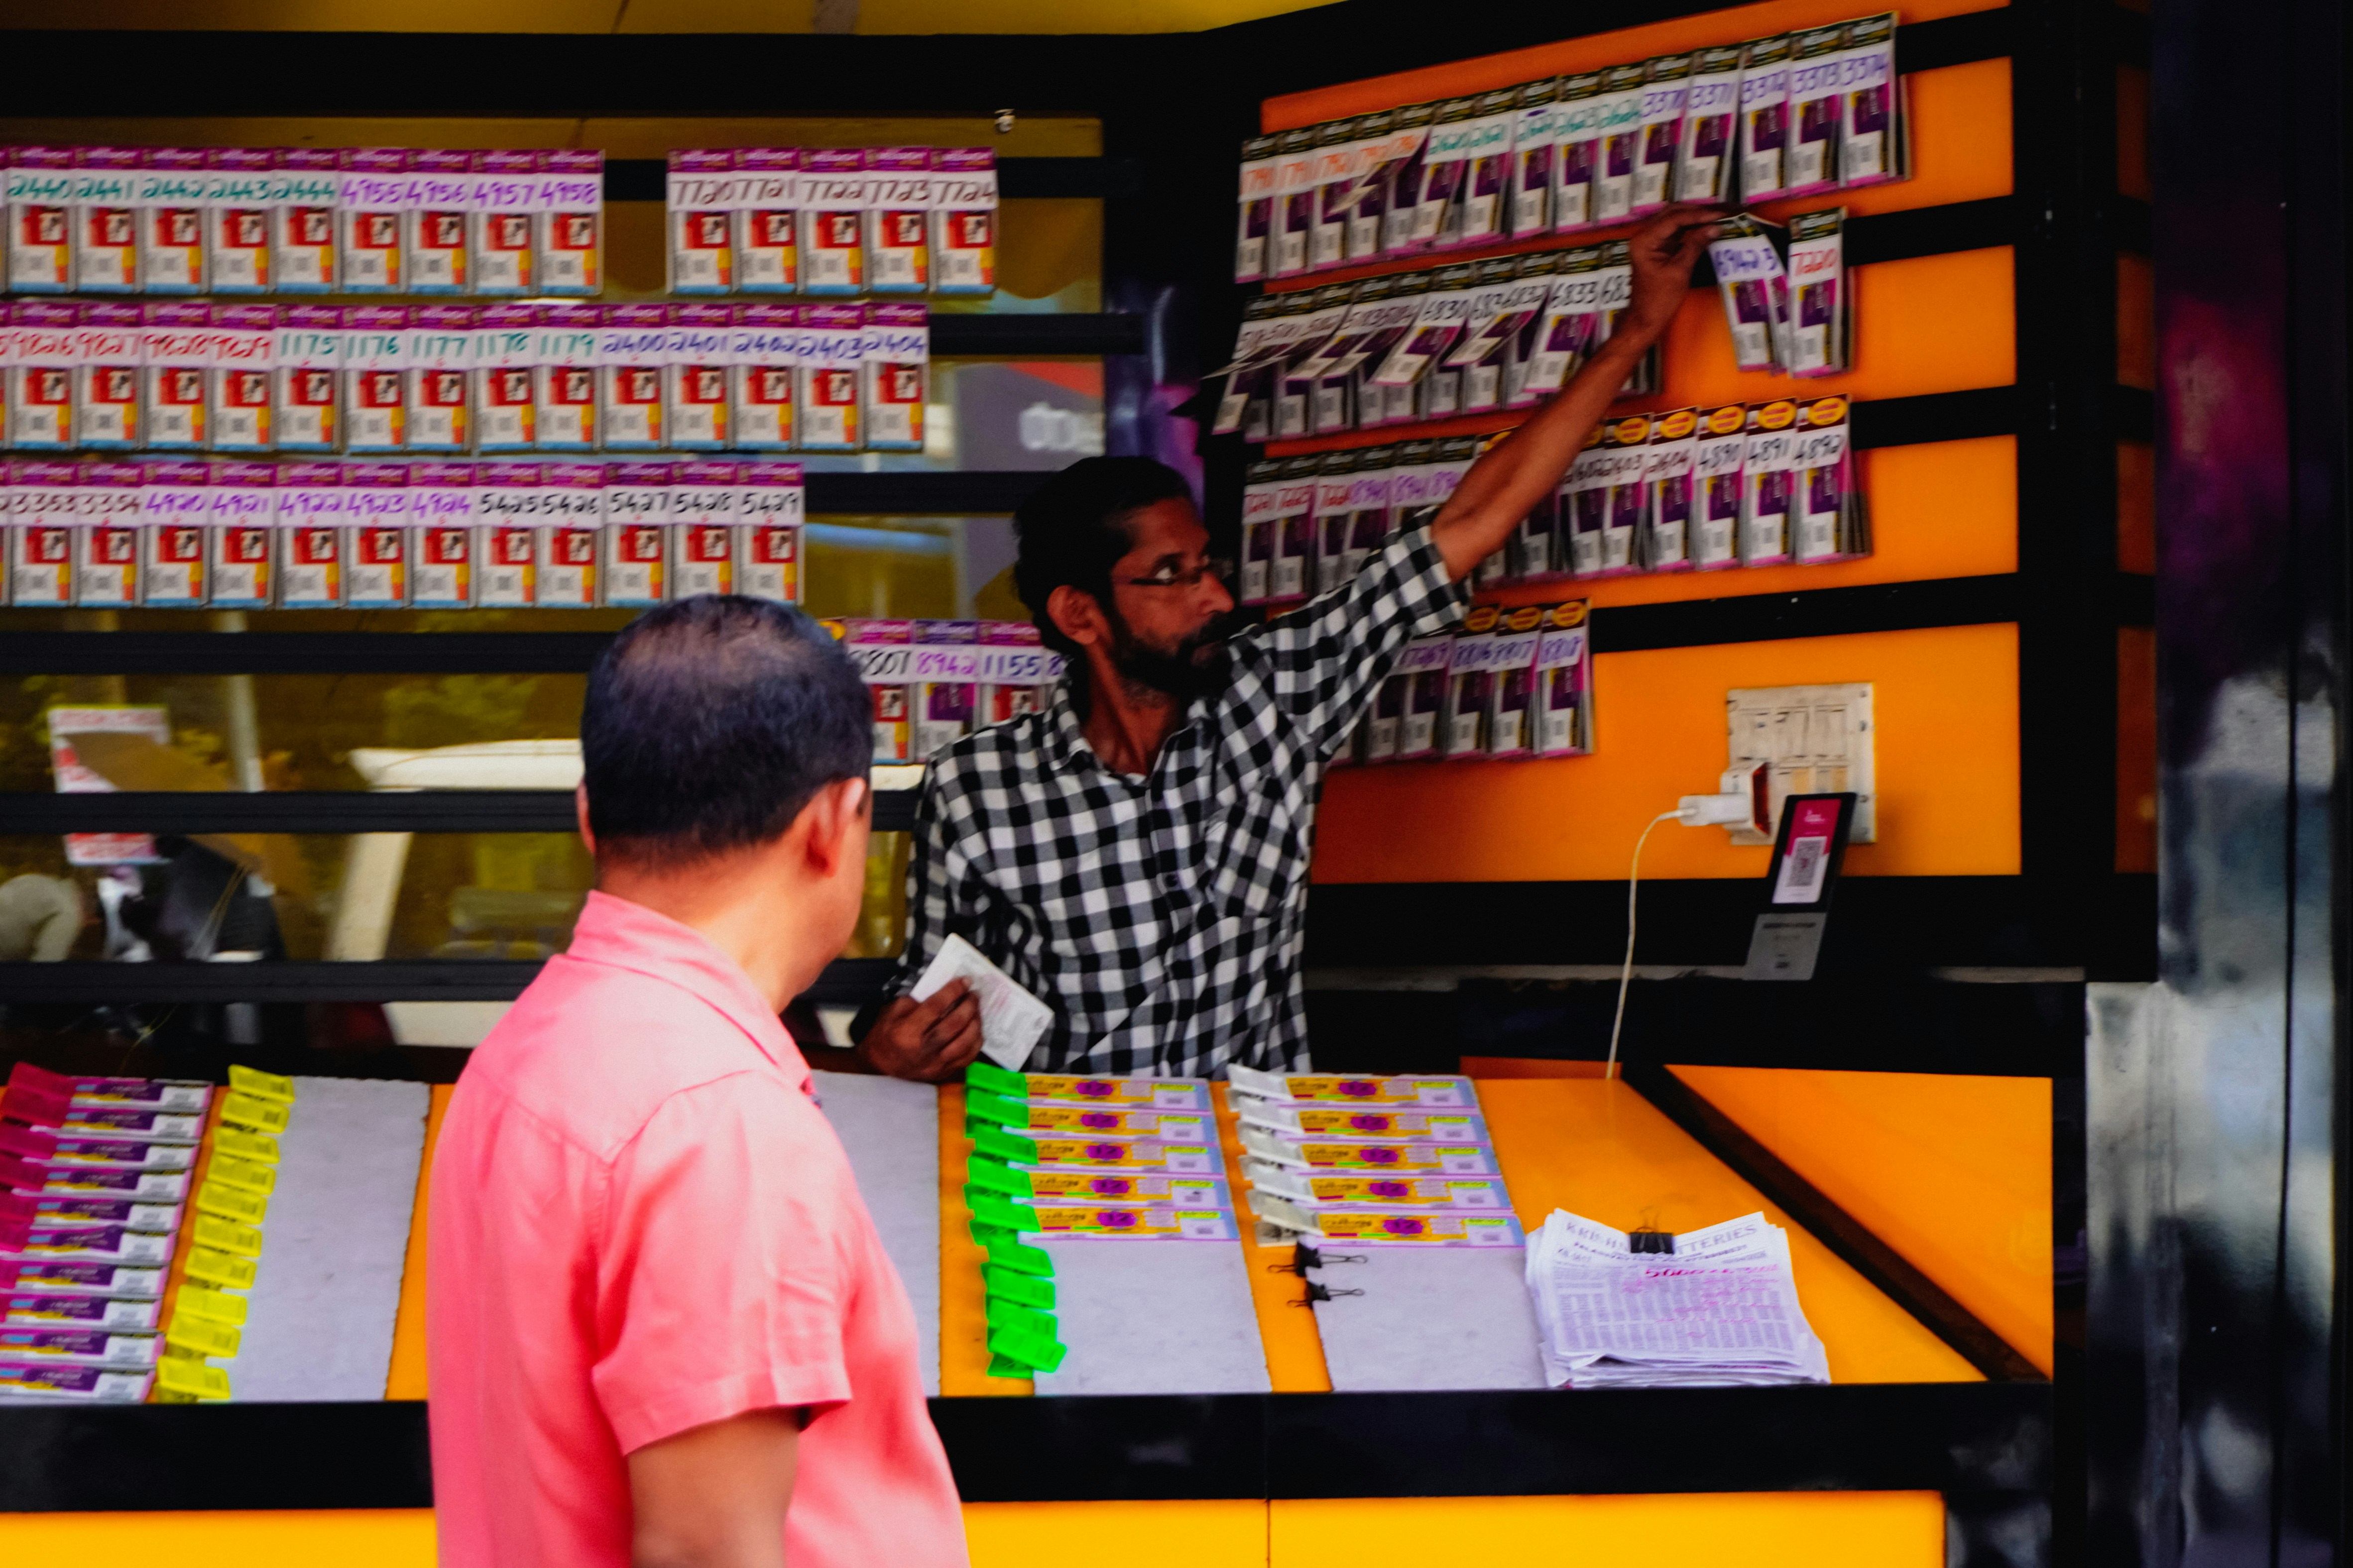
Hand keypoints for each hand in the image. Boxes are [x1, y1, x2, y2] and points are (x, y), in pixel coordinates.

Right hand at [858, 979, 983, 1082]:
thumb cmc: (886, 1033)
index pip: (935, 1007)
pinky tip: (975, 1028)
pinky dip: (976, 1041)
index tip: (965, 981)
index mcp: (907, 1032)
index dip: (953, 991)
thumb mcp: (893, 1011)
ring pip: (966, 1042)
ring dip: (976, 1022)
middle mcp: (924, 1050)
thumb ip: (917, 1001)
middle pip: (955, 1025)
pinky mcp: (944, 1072)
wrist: (880, 1064)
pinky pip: (968, 1057)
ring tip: (976, 1010)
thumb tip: (945, 994)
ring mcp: (936, 1064)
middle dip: (969, 1005)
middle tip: (973, 994)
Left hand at [1620, 202, 1722, 340]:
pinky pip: (1676, 231)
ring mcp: (1650, 240)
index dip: (1699, 215)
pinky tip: (1707, 226)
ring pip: (1675, 219)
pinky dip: (1691, 228)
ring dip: (1696, 217)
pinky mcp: (1658, 247)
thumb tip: (1714, 227)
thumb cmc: (1659, 300)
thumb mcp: (1680, 271)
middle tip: (1721, 210)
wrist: (1646, 318)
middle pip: (1673, 213)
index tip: (1719, 214)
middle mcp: (1644, 235)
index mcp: (1644, 240)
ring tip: (1717, 215)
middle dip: (1698, 211)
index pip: (1674, 219)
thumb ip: (1695, 245)